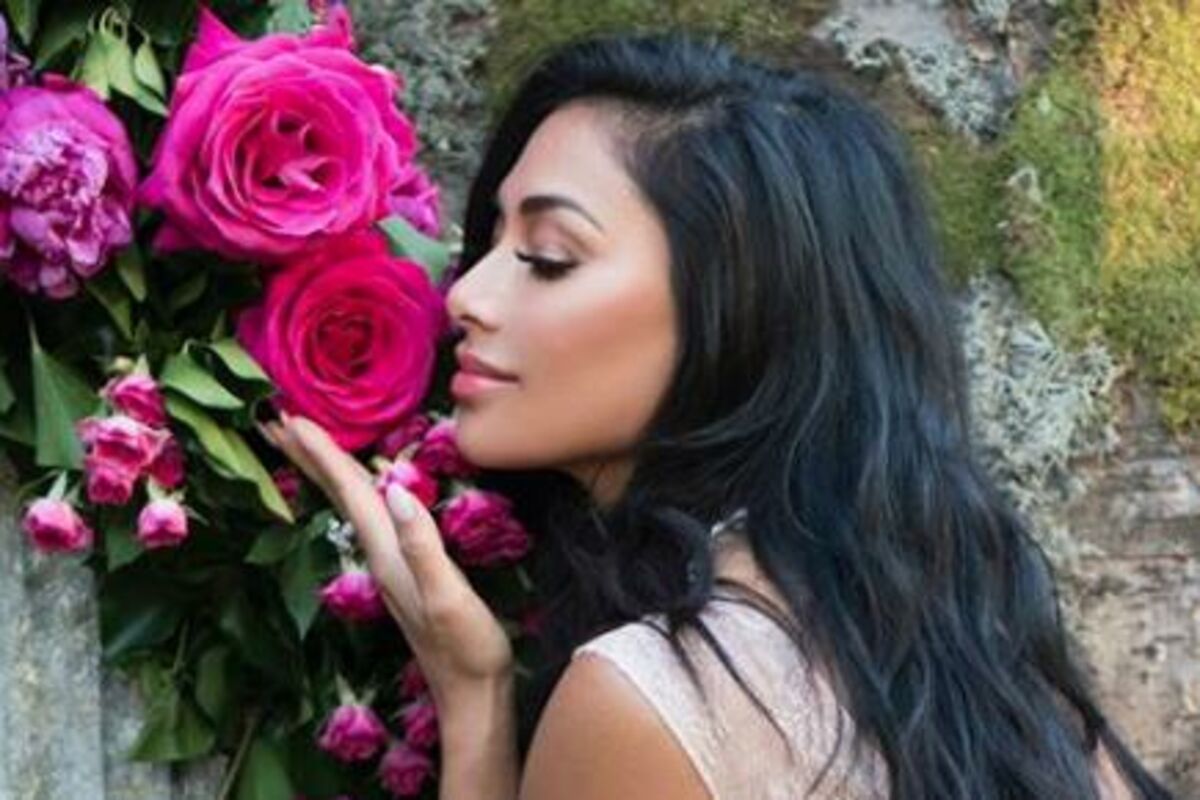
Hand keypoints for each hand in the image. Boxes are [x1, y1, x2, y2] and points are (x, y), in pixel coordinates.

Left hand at [257, 413, 513, 710]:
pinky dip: (355, 493)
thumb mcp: (449, 595)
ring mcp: (389, 565)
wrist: (472, 693)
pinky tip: (362, 490)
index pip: (351, 492)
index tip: (293, 419)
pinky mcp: (403, 571)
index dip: (325, 454)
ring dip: (326, 472)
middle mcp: (380, 556)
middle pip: (337, 496)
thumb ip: (423, 546)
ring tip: (305, 446)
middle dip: (309, 458)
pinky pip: (369, 518)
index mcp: (387, 553)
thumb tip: (397, 491)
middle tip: (277, 421)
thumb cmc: (467, 647)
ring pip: (349, 506)